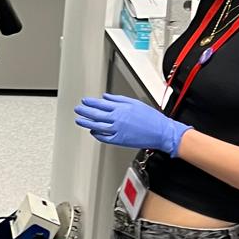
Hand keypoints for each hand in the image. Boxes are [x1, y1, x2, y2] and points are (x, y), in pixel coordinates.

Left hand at [75, 93, 189, 156]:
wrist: (161, 132)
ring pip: (97, 126)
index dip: (90, 102)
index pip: (100, 104)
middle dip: (85, 112)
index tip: (84, 101)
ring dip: (87, 123)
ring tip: (80, 120)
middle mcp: (117, 119)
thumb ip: (118, 100)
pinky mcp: (119, 140)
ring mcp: (117, 130)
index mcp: (120, 108)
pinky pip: (104, 137)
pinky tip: (93, 131)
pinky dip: (96, 134)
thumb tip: (106, 98)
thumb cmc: (151, 118)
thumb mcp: (134, 103)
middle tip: (78, 109)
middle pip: (96, 115)